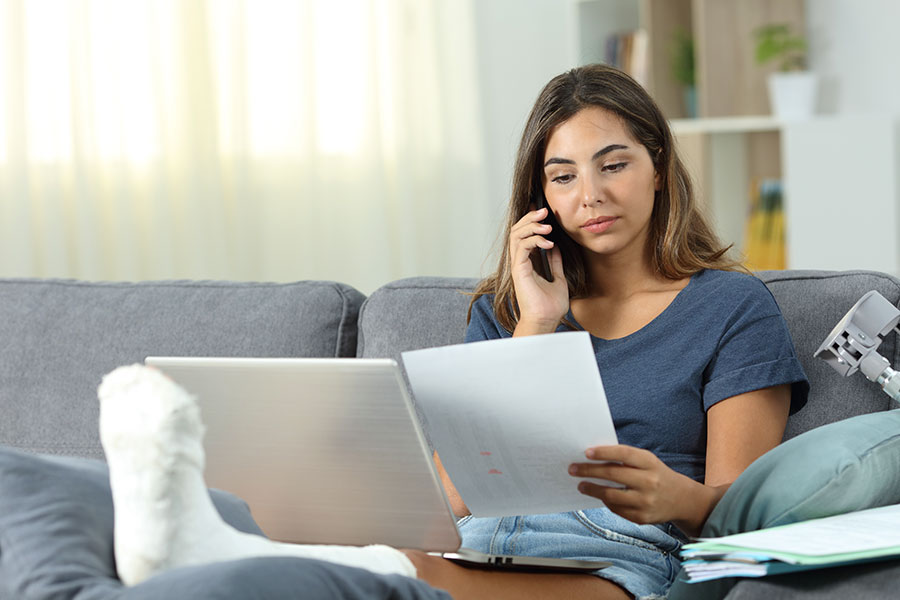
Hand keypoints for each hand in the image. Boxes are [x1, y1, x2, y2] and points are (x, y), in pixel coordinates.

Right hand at [509, 207, 567, 333]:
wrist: (546, 320)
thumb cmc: (550, 306)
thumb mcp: (558, 278)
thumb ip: (555, 263)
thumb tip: (555, 248)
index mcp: (527, 263)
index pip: (523, 235)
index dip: (531, 221)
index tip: (544, 212)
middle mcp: (519, 262)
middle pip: (517, 231)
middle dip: (530, 218)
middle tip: (544, 211)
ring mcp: (517, 266)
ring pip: (516, 235)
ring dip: (531, 226)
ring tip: (547, 226)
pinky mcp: (519, 270)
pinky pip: (522, 247)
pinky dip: (534, 240)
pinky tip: (548, 243)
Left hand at [568, 445, 714, 530]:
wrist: (681, 499)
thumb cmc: (656, 475)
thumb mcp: (647, 461)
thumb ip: (625, 459)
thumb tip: (593, 457)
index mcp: (650, 463)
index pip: (624, 454)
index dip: (604, 452)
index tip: (586, 452)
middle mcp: (649, 482)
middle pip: (613, 475)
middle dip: (589, 471)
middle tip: (573, 469)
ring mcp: (645, 502)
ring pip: (610, 495)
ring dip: (592, 489)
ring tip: (580, 485)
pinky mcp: (642, 518)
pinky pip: (616, 509)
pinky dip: (605, 501)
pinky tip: (599, 495)